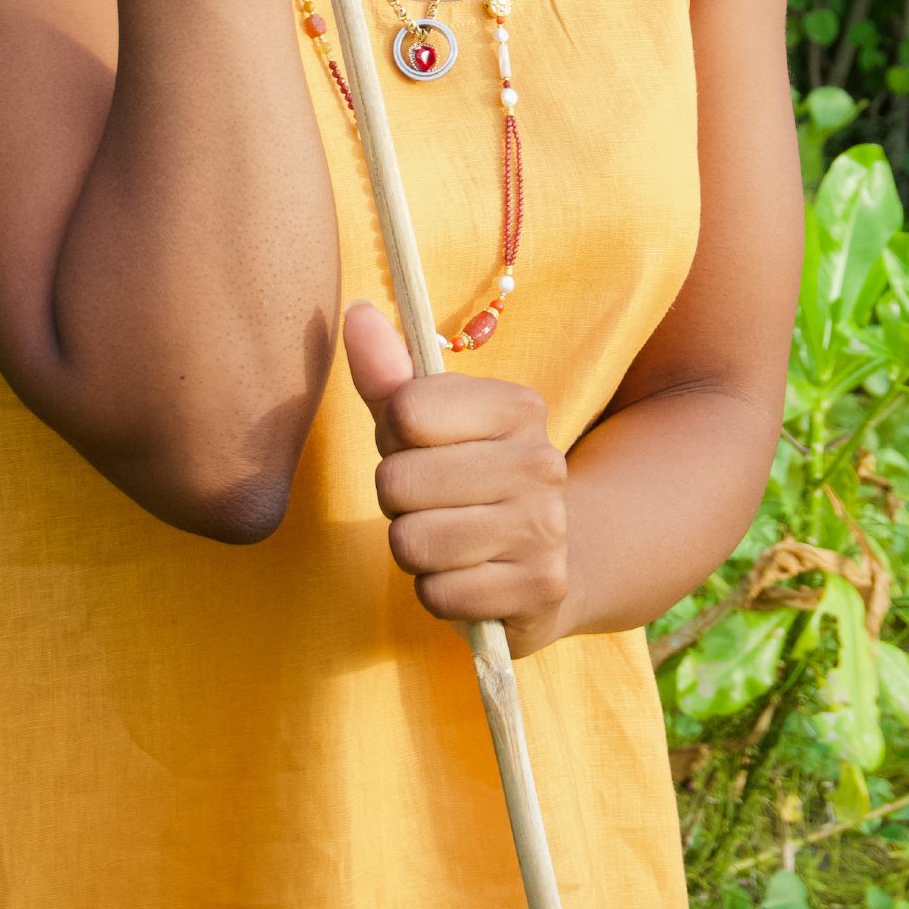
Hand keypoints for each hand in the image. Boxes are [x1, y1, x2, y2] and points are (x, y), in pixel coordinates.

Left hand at [343, 300, 571, 659]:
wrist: (552, 553)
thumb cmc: (468, 472)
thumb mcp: (430, 418)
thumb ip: (388, 372)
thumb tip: (356, 313)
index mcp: (519, 406)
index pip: (406, 410)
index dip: (393, 436)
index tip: (422, 447)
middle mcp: (542, 462)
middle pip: (398, 481)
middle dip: (396, 498)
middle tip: (429, 500)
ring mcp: (546, 529)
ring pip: (412, 542)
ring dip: (413, 548)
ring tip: (445, 537)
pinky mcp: (540, 591)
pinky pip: (438, 595)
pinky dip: (437, 591)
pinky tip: (466, 576)